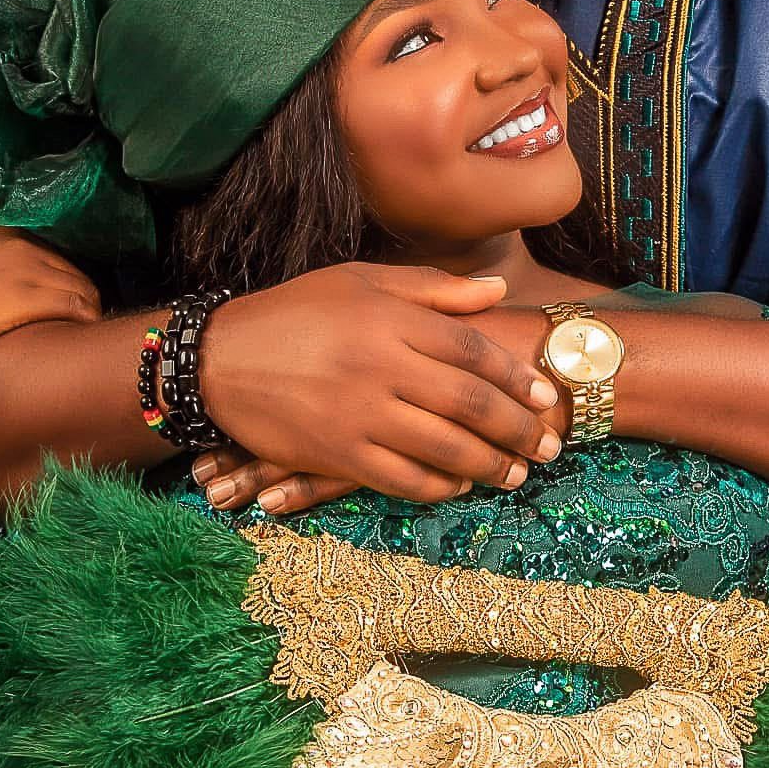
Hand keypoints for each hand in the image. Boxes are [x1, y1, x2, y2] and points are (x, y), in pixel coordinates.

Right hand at [0, 224, 101, 352]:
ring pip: (82, 287)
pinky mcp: (26, 298)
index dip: (62, 273)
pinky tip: (85, 334)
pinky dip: (86, 319)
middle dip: (82, 294)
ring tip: (87, 330)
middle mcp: (18, 243)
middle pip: (73, 268)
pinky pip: (76, 306)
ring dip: (89, 309)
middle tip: (84, 318)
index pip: (52, 248)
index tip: (64, 293)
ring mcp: (24, 268)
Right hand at [199, 266, 562, 512]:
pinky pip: (401, 478)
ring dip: (489, 464)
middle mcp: (380, 365)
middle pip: (468, 403)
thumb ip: (432, 289)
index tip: (542, 395)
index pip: (470, 349)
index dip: (513, 375)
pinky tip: (460, 486)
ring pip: (443, 446)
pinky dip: (438, 486)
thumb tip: (495, 289)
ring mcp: (358, 413)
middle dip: (517, 428)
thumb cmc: (296, 313)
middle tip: (549, 444)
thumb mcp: (360, 282)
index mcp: (389, 318)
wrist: (219, 358)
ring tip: (517, 473)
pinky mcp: (336, 453)